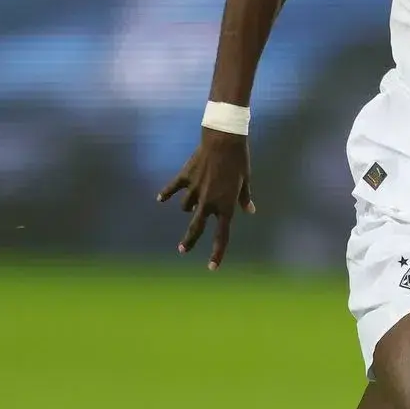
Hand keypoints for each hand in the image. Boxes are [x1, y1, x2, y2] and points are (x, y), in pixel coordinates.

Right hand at [157, 127, 254, 268]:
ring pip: (186, 206)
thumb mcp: (245, 180)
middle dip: (190, 241)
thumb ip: (244, 198)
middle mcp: (208, 202)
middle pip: (196, 227)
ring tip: (191, 202)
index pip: (222, 236)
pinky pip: (173, 188)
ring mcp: (195, 190)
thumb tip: (249, 210)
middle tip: (183, 250)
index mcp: (226, 206)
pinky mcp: (185, 177)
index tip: (212, 267)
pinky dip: (166, 193)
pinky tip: (160, 198)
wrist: (224, 140)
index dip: (217, 253)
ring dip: (188, 206)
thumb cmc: (238, 160)